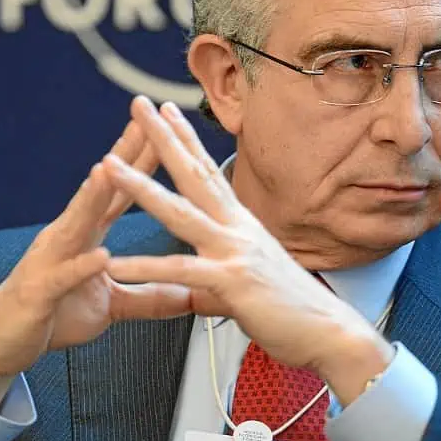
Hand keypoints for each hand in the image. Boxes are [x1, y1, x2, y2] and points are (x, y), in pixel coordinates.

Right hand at [0, 120, 191, 406]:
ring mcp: (50, 260)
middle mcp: (67, 238)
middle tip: (143, 125)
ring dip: (92, 197)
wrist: (1, 344)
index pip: (119, 192)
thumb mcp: (109, 308)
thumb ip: (148, 298)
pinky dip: (82, 267)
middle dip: (121, 158)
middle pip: (99, 193)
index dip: (140, 160)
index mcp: (86, 236)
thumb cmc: (51, 316)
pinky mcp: (39, 292)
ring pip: (75, 223)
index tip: (163, 129)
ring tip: (110, 170)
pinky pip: (64, 277)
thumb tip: (187, 295)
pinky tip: (101, 257)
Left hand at [102, 97, 393, 404]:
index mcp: (240, 224)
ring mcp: (234, 251)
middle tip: (138, 104)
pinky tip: (115, 263)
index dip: (187, 139)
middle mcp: (236, 229)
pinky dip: (146, 268)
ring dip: (141, 187)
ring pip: (180, 212)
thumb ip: (219, 280)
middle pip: (192, 173)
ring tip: (109, 167)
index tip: (168, 112)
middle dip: (162, 137)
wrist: (331, 335)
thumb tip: (200, 291)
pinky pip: (181, 271)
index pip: (208, 171)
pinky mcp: (232, 282)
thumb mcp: (250, 284)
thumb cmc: (295, 310)